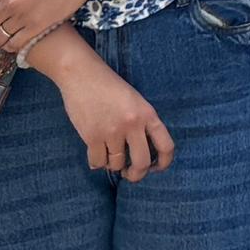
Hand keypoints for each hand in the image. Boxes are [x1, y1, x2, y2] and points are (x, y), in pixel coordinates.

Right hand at [54, 52, 172, 177]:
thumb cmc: (109, 87)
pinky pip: (98, 162)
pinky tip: (96, 153)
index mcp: (147, 114)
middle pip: (142, 163)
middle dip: (136, 174)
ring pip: (117, 164)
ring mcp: (112, 131)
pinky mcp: (92, 136)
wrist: (82, 74)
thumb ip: (142, 124)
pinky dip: (96, 162)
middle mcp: (133, 124)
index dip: (164, 163)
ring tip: (108, 153)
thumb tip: (144, 156)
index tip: (155, 168)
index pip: (166, 145)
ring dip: (112, 164)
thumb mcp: (135, 101)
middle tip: (129, 173)